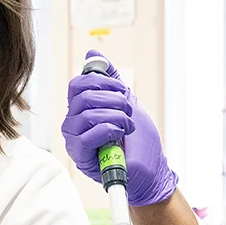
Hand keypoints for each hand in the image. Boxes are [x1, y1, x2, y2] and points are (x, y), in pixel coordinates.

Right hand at [61, 49, 177, 205]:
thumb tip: (92, 54)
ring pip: (87, 113)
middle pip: (83, 96)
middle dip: (113, 99)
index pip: (77, 84)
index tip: (121, 90)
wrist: (151, 170)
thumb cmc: (139, 142)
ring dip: (116, 116)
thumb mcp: (126, 101)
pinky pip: (87, 135)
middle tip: (128, 111)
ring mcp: (75, 140)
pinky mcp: (80, 156)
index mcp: (81, 109)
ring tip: (128, 126)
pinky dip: (109, 130)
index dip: (101, 82)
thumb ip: (109, 80)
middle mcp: (74, 123)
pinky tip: (119, 136)